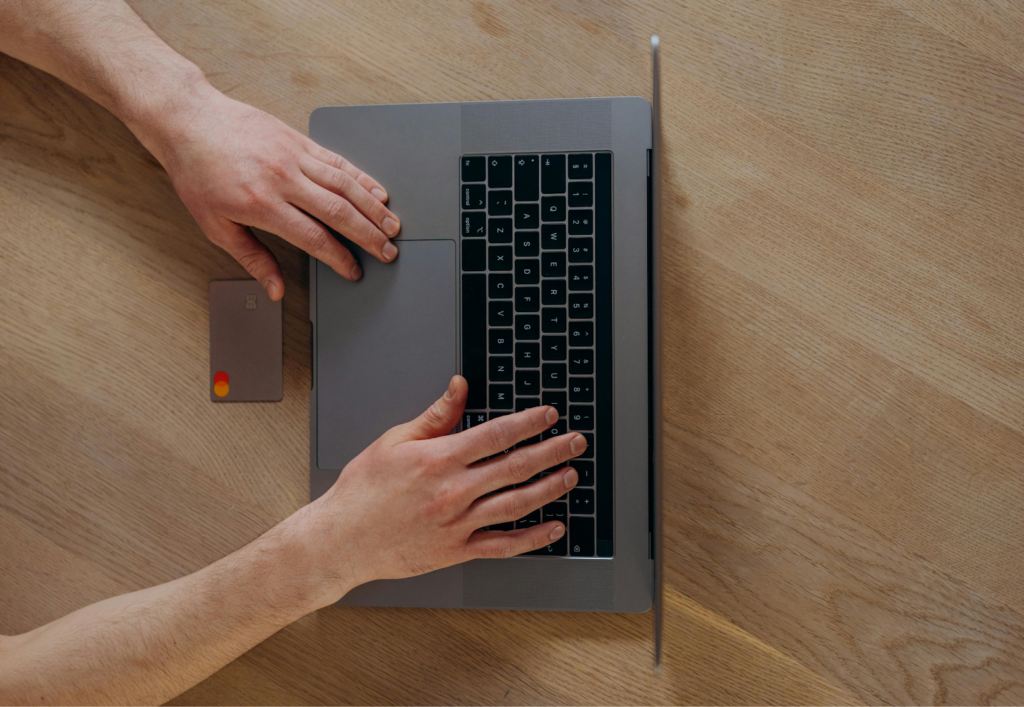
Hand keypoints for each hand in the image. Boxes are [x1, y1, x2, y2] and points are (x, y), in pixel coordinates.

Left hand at [133, 79, 400, 299]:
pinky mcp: (297, 139)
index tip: (353, 271)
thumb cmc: (196, 173)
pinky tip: (377, 192)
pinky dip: (361, 178)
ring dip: (374, 209)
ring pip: (346, 185)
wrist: (187, 121)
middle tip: (389, 252)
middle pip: (340, 212)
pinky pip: (337, 161)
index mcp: (262, 204)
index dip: (340, 258)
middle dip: (370, 236)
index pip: (315, 237)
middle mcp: (283, 178)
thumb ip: (252, 259)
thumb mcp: (215, 226)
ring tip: (393, 227)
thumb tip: (275, 289)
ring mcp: (293, 156)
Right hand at [299, 375, 584, 606]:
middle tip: (576, 441)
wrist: (342, 539)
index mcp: (439, 460)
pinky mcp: (457, 551)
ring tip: (571, 475)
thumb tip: (460, 387)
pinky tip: (554, 527)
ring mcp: (458, 524)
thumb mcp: (395, 441)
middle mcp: (453, 491)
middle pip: (515, 467)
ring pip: (516, 504)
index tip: (549, 415)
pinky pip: (503, 545)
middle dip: (551, 451)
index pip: (496, 435)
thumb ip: (435, 416)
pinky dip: (533, 538)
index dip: (528, 423)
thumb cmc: (363, 490)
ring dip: (549, 488)